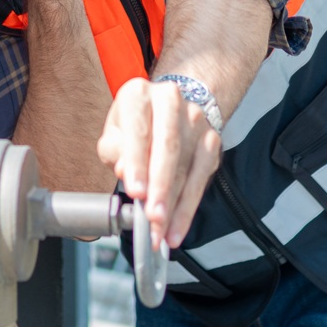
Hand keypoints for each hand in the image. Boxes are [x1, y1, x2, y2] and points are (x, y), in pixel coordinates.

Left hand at [96, 78, 221, 248]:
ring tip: (161, 232)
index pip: (138, 130)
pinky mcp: (212, 140)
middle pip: (168, 148)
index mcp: (138, 94)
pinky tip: (176, 229)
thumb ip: (115, 151)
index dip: (137, 162)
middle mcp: (171, 102)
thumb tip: (125, 171)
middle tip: (152, 217)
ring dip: (174, 205)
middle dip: (161, 187)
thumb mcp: (114, 134)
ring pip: (187, 168)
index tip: (135, 191)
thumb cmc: (135, 126)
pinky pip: (201, 179)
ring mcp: (196, 120)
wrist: (168, 109)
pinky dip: (187, 208)